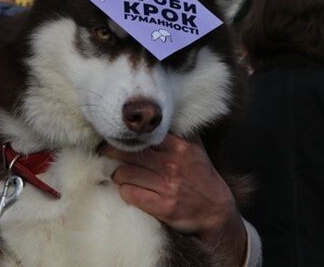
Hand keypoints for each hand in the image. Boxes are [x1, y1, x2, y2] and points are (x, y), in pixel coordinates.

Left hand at [102, 133, 246, 265]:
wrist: (216, 210)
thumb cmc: (200, 175)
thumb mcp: (195, 147)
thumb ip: (178, 130)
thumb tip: (155, 113)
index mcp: (179, 146)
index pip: (141, 136)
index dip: (124, 136)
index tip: (115, 136)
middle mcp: (172, 165)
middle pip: (127, 153)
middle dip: (111, 153)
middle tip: (107, 154)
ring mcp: (167, 187)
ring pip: (124, 174)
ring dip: (118, 175)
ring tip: (121, 174)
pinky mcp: (162, 207)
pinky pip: (129, 194)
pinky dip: (125, 191)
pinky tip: (130, 189)